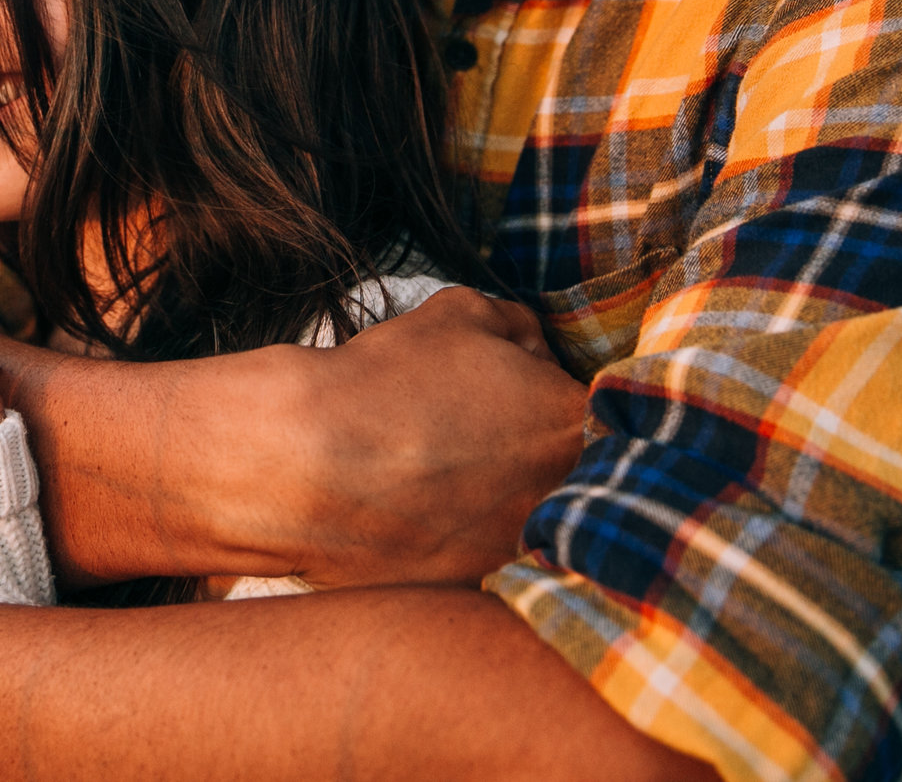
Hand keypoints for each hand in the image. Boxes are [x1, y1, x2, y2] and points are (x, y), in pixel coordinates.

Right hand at [285, 287, 585, 586]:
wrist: (306, 462)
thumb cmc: (386, 381)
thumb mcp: (461, 314)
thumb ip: (520, 327)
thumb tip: (533, 348)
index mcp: (573, 424)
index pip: (596, 405)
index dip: (552, 395)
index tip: (520, 394)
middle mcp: (564, 497)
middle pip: (570, 467)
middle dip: (533, 450)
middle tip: (478, 434)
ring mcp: (521, 550)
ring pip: (529, 515)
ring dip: (500, 495)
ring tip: (442, 471)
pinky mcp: (475, 588)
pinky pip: (486, 555)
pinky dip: (461, 536)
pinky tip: (419, 510)